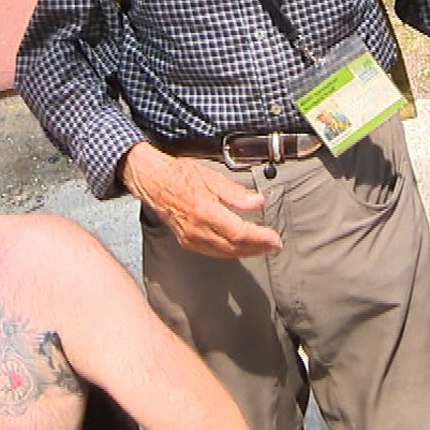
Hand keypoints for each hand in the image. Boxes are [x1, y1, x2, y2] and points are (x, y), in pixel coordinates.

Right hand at [120, 144, 281, 259]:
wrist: (154, 182)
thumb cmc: (181, 175)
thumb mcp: (212, 177)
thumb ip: (236, 193)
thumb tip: (257, 202)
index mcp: (205, 211)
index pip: (239, 232)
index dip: (260, 239)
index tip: (275, 239)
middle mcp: (197, 229)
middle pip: (234, 247)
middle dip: (257, 249)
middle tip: (274, 246)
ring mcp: (190, 238)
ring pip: (224, 253)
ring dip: (246, 253)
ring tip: (262, 249)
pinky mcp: (186, 242)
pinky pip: (213, 253)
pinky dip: (230, 253)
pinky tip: (240, 249)